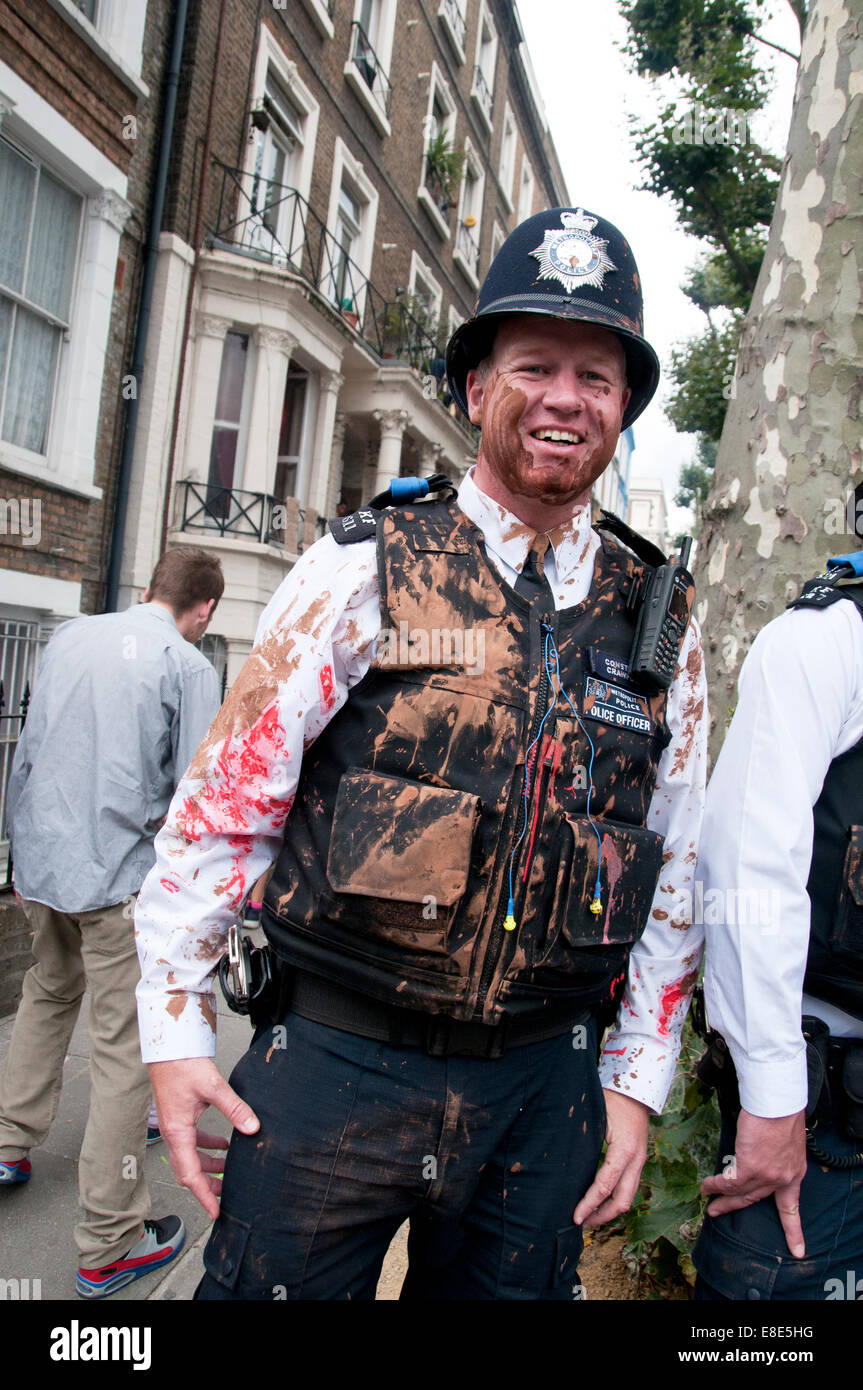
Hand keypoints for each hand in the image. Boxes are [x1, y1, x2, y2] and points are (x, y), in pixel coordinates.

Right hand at [148, 1057, 259, 1218]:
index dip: (203, 1195)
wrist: (168, 1047)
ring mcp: (176, 1125)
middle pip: (190, 1170)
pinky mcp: (181, 1115)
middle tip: (226, 1197)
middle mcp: (174, 1133)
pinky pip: (193, 1140)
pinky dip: (208, 1146)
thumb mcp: (213, 1087)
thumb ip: (234, 1108)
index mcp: (178, 1132)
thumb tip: (253, 1128)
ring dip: (209, 1166)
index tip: (215, 1212)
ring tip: (229, 1171)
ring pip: (191, 1156)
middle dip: (208, 1185)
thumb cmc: (183, 1065)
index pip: (190, 1174)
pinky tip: (224, 1145)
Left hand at [573, 1090, 649, 1227]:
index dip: (589, 1204)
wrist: (636, 1089)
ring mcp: (640, 1162)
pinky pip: (628, 1188)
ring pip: (627, 1198)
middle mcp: (636, 1160)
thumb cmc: (612, 1099)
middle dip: (601, 1216)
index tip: (575, 1217)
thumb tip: (562, 1163)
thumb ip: (584, 1140)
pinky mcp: (638, 1161)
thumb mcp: (596, 1116)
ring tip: (587, 1216)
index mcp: (625, 1150)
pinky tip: (598, 1201)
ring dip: (608, 1210)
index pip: (605, 1186)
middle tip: (580, 1223)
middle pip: (622, 1201)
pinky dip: (614, 1199)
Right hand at [700, 1107, 806, 1257]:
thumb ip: (776, 1157)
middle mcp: (782, 1179)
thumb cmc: (782, 1114)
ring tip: (707, 1197)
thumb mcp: (787, 1143)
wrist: (778, 1104)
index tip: (797, 1250)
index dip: (793, 1230)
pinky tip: (707, 1185)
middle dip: (733, 1207)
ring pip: (739, 1193)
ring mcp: (766, 1176)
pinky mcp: (750, 1168)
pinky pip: (729, 1182)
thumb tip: (759, 1157)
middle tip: (716, 1213)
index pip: (791, 1207)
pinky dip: (715, 1184)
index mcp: (794, 1173)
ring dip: (720, 1197)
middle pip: (755, 1199)